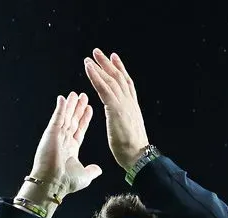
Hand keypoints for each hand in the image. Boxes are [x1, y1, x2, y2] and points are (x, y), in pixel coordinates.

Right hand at [28, 91, 102, 198]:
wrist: (53, 183)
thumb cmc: (66, 182)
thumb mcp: (84, 176)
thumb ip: (92, 171)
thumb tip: (98, 169)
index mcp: (71, 148)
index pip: (80, 130)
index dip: (85, 119)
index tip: (89, 109)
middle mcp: (64, 140)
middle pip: (73, 120)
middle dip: (78, 108)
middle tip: (83, 96)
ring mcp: (57, 136)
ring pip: (66, 116)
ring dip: (71, 105)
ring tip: (76, 94)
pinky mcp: (51, 133)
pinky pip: (57, 117)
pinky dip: (61, 107)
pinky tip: (64, 98)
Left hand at [84, 49, 149, 170]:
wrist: (138, 156)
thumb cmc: (132, 150)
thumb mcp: (129, 130)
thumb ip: (125, 121)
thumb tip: (123, 122)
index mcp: (132, 107)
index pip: (126, 84)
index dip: (120, 70)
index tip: (114, 59)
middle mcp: (129, 102)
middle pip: (118, 77)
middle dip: (108, 64)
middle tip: (99, 52)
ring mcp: (123, 104)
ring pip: (111, 80)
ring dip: (100, 67)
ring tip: (91, 57)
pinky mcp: (115, 108)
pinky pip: (104, 88)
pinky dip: (96, 76)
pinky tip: (89, 68)